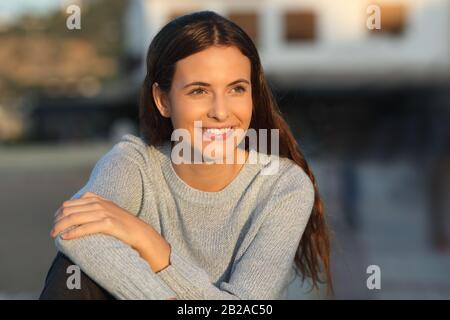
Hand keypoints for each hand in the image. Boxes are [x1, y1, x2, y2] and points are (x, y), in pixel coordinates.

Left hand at [50, 191, 171, 272]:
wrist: (139, 232)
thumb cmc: (121, 224)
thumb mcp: (106, 210)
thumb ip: (92, 207)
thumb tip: (73, 212)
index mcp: (96, 199)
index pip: (69, 203)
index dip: (58, 214)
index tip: (55, 223)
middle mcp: (98, 204)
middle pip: (69, 210)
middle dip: (57, 221)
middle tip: (52, 232)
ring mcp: (103, 213)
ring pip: (74, 218)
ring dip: (61, 227)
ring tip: (55, 235)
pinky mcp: (108, 224)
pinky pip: (85, 228)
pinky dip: (73, 233)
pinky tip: (66, 238)